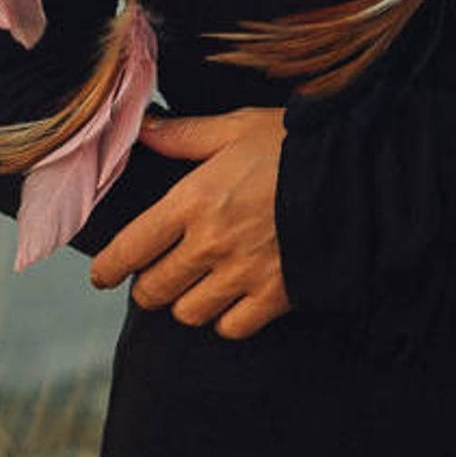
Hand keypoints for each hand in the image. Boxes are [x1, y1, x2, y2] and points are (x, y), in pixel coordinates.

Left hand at [90, 108, 288, 339]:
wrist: (354, 171)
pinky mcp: (274, 296)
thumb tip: (141, 129)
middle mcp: (210, 243)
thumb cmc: (290, 144)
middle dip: (150, 284)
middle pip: (154, 290)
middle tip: (160, 273)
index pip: (130, 248)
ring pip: (189, 314)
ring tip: (199, 284)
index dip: (108, 268)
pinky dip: (227, 320)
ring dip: (188, 302)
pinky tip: (233, 298)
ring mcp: (242, 273)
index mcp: (193, 199)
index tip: (102, 276)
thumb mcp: (234, 128)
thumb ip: (183, 136)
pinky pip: (232, 328)